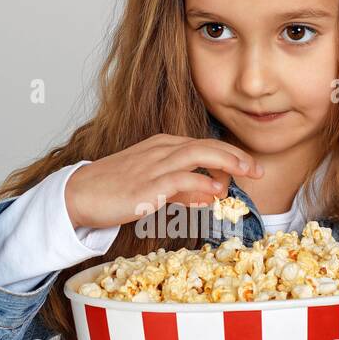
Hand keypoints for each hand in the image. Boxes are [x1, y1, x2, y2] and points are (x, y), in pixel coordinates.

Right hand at [64, 134, 262, 229]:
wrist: (80, 194)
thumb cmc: (115, 190)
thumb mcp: (155, 187)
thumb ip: (184, 190)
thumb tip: (212, 194)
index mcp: (163, 145)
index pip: (204, 144)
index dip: (230, 155)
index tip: (250, 168)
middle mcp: (161, 150)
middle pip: (207, 145)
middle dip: (236, 156)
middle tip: (258, 169)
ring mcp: (154, 165)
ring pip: (199, 155)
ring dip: (227, 163)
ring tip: (248, 174)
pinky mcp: (147, 184)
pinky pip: (181, 177)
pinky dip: (201, 182)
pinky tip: (215, 191)